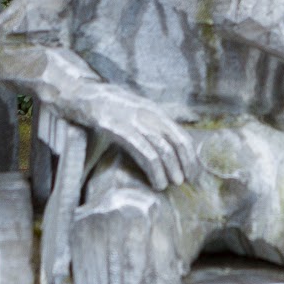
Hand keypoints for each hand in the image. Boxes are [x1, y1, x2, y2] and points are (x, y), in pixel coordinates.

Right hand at [72, 87, 197, 189]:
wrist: (89, 99)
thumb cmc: (115, 108)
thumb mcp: (140, 111)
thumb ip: (156, 124)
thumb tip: (172, 144)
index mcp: (157, 113)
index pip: (182, 136)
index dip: (191, 157)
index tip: (193, 172)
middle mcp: (151, 116)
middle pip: (176, 144)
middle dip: (185, 165)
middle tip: (186, 182)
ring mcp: (137, 123)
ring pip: (163, 150)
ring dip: (170, 170)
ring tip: (171, 184)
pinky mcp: (123, 132)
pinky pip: (145, 153)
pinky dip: (155, 170)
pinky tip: (156, 182)